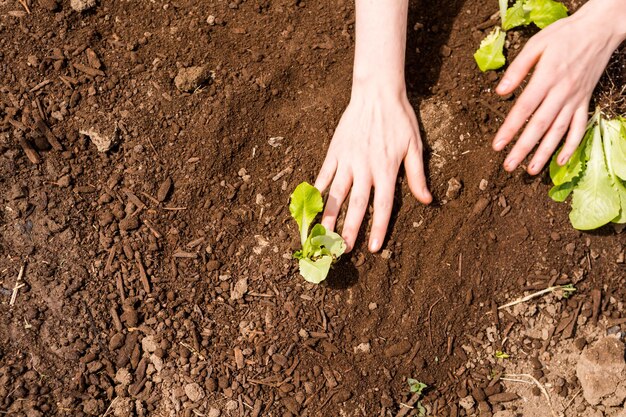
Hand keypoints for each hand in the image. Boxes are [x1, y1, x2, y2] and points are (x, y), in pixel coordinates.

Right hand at [315, 86, 431, 252]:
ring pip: (336, 193)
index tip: (373, 248)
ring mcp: (347, 160)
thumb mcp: (415, 147)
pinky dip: (316, 190)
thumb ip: (418, 176)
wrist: (377, 93)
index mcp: (387, 170)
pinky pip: (323, 174)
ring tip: (322, 234)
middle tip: (342, 249)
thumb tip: (427, 201)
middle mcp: (366, 169)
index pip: (383, 206)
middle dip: (349, 229)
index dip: (378, 229)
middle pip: (357, 205)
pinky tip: (310, 205)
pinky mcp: (335, 151)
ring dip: (329, 215)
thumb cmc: (400, 120)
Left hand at [493, 0, 625, 172]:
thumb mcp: (536, 44)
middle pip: (540, 125)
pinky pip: (580, 127)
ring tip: (530, 171)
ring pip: (559, 131)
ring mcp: (575, 99)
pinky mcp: (585, 101)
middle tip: (508, 166)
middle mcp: (562, 92)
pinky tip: (561, 161)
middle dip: (523, 148)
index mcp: (547, 77)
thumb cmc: (564, 35)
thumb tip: (499, 92)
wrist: (600, 29)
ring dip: (545, 153)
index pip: (525, 108)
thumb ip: (517, 69)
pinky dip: (572, 145)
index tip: (497, 145)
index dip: (510, 128)